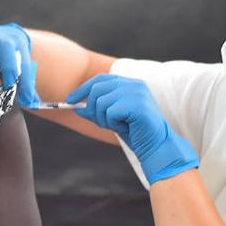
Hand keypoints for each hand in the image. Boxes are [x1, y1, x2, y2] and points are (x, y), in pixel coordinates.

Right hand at [0, 24, 40, 105]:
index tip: (13, 86)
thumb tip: (31, 103)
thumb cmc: (11, 59)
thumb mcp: (21, 68)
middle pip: (6, 46)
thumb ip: (26, 85)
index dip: (22, 76)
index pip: (22, 61)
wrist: (5, 35)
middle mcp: (2, 39)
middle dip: (6, 65)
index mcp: (18, 47)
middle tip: (4, 83)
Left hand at [68, 74, 198, 183]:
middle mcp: (134, 84)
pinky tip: (126, 127)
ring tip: (119, 125)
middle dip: (93, 109)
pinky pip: (110, 112)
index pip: (101, 79)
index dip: (83, 89)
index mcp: (130, 84)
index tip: (69, 100)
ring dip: (105, 119)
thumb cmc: (135, 132)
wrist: (156, 146)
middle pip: (97, 90)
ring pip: (101, 102)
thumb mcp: (111, 119)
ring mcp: (136, 93)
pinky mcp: (137, 104)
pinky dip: (113, 123)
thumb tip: (76, 107)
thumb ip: (96, 111)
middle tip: (103, 122)